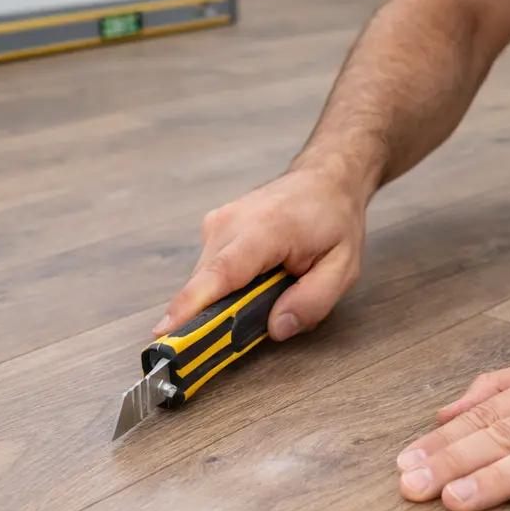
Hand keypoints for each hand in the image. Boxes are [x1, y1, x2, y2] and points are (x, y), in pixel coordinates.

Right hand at [155, 162, 368, 339]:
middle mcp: (230, 222)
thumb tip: (276, 328)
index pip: (220, 273)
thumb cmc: (334, 220)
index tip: (166, 331)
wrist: (324, 179)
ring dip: (231, 299)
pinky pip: (210, 272)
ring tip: (272, 290)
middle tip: (253, 327)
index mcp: (265, 229)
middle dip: (220, 317)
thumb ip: (313, 301)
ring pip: (206, 281)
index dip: (191, 305)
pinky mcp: (213, 229)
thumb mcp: (343, 267)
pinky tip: (259, 280)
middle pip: (206, 285)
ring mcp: (217, 223)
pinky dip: (228, 286)